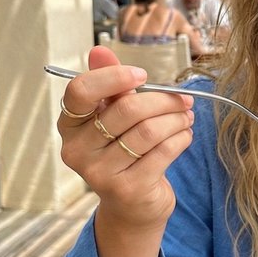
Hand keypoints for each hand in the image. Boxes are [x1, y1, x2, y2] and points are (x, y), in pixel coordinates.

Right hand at [58, 45, 193, 228]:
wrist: (132, 206)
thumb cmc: (123, 151)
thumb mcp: (113, 115)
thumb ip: (109, 83)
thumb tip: (99, 50)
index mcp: (70, 126)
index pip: (81, 91)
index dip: (114, 77)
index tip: (143, 75)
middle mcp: (77, 150)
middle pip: (126, 110)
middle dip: (163, 100)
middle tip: (184, 99)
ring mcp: (100, 173)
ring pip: (148, 131)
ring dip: (176, 119)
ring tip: (187, 116)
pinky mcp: (128, 189)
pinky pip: (163, 152)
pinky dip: (181, 138)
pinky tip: (185, 135)